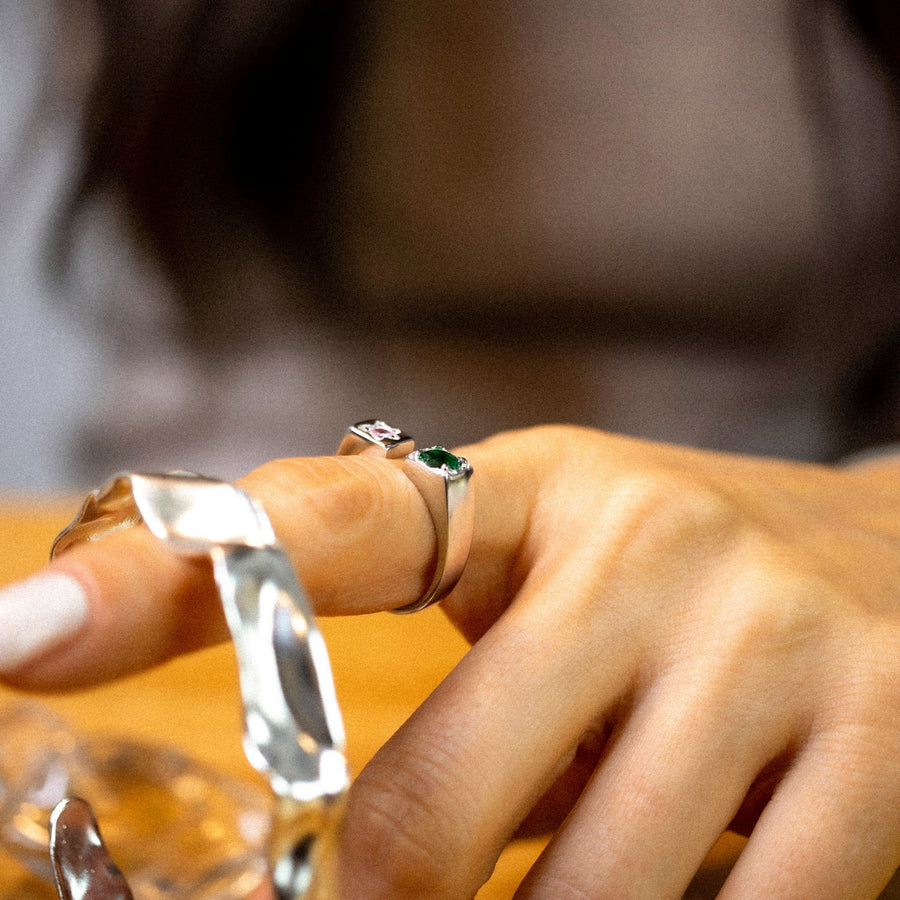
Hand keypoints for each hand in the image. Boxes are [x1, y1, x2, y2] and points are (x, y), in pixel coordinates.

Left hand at [3, 426, 898, 897]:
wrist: (894, 558)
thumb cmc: (690, 579)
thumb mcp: (557, 577)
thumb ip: (451, 673)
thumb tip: (332, 843)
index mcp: (535, 488)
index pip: (321, 520)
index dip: (158, 578)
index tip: (15, 636)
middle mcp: (647, 544)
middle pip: (430, 809)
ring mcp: (768, 641)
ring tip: (537, 886)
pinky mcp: (884, 739)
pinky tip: (660, 889)